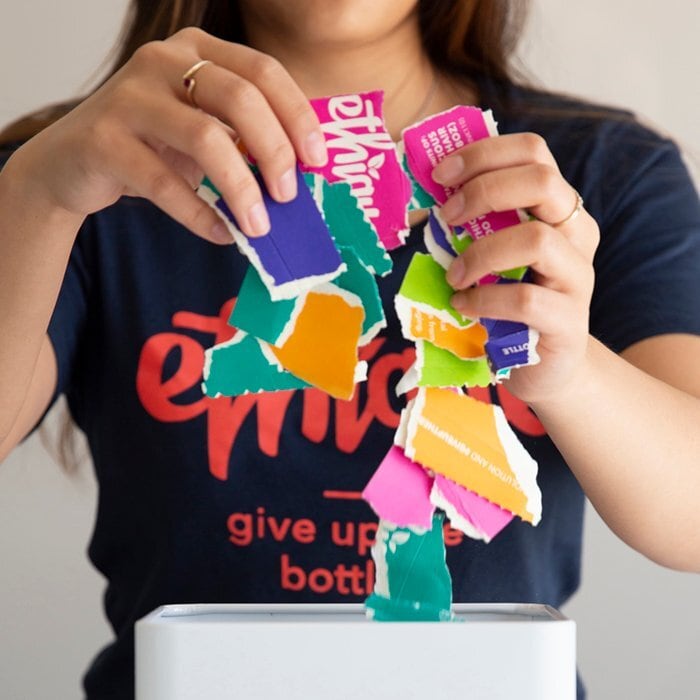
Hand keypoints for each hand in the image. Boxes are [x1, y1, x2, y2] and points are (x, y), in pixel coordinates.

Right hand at [12, 27, 327, 241]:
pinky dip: (200, 214)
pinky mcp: (104, 140)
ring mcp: (129, 97)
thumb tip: (302, 175)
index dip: (298, 116)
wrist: (73, 162)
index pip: (263, 71)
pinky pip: (165, 183)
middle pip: (240, 99)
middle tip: (289, 196)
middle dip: (275, 152)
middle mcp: (162, 61)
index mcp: (196, 49)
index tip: (317, 160)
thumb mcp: (203, 127)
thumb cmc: (152, 145)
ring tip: (259, 226)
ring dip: (242, 189)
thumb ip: (245, 136)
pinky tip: (222, 234)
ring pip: (205, 138)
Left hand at [432, 132, 599, 404]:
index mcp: (556, 207)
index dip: (484, 153)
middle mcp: (576, 232)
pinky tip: (464, 305)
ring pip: (536, 240)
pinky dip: (485, 299)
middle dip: (483, 191)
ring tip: (454, 275)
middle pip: (542, 181)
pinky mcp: (568, 320)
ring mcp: (577, 276)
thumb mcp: (491, 255)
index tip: (440, 173)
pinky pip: (525, 300)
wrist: (544, 364)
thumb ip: (471, 225)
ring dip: (481, 253)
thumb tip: (418, 200)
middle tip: (446, 218)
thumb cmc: (508, 302)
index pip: (533, 151)